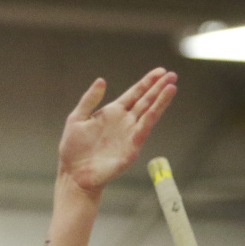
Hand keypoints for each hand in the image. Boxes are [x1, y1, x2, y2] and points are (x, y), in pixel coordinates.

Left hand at [58, 68, 176, 193]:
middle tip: (172, 74)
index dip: (146, 82)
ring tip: (172, 85)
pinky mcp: (132, 146)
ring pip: (149, 112)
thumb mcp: (76, 119)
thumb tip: (101, 80)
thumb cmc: (73, 150)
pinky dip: (154, 114)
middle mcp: (124, 121)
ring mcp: (129, 133)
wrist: (74, 174)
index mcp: (111, 113)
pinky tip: (161, 104)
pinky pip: (145, 127)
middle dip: (158, 87)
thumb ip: (89, 100)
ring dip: (161, 99)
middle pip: (145, 100)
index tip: (160, 71)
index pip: (133, 94)